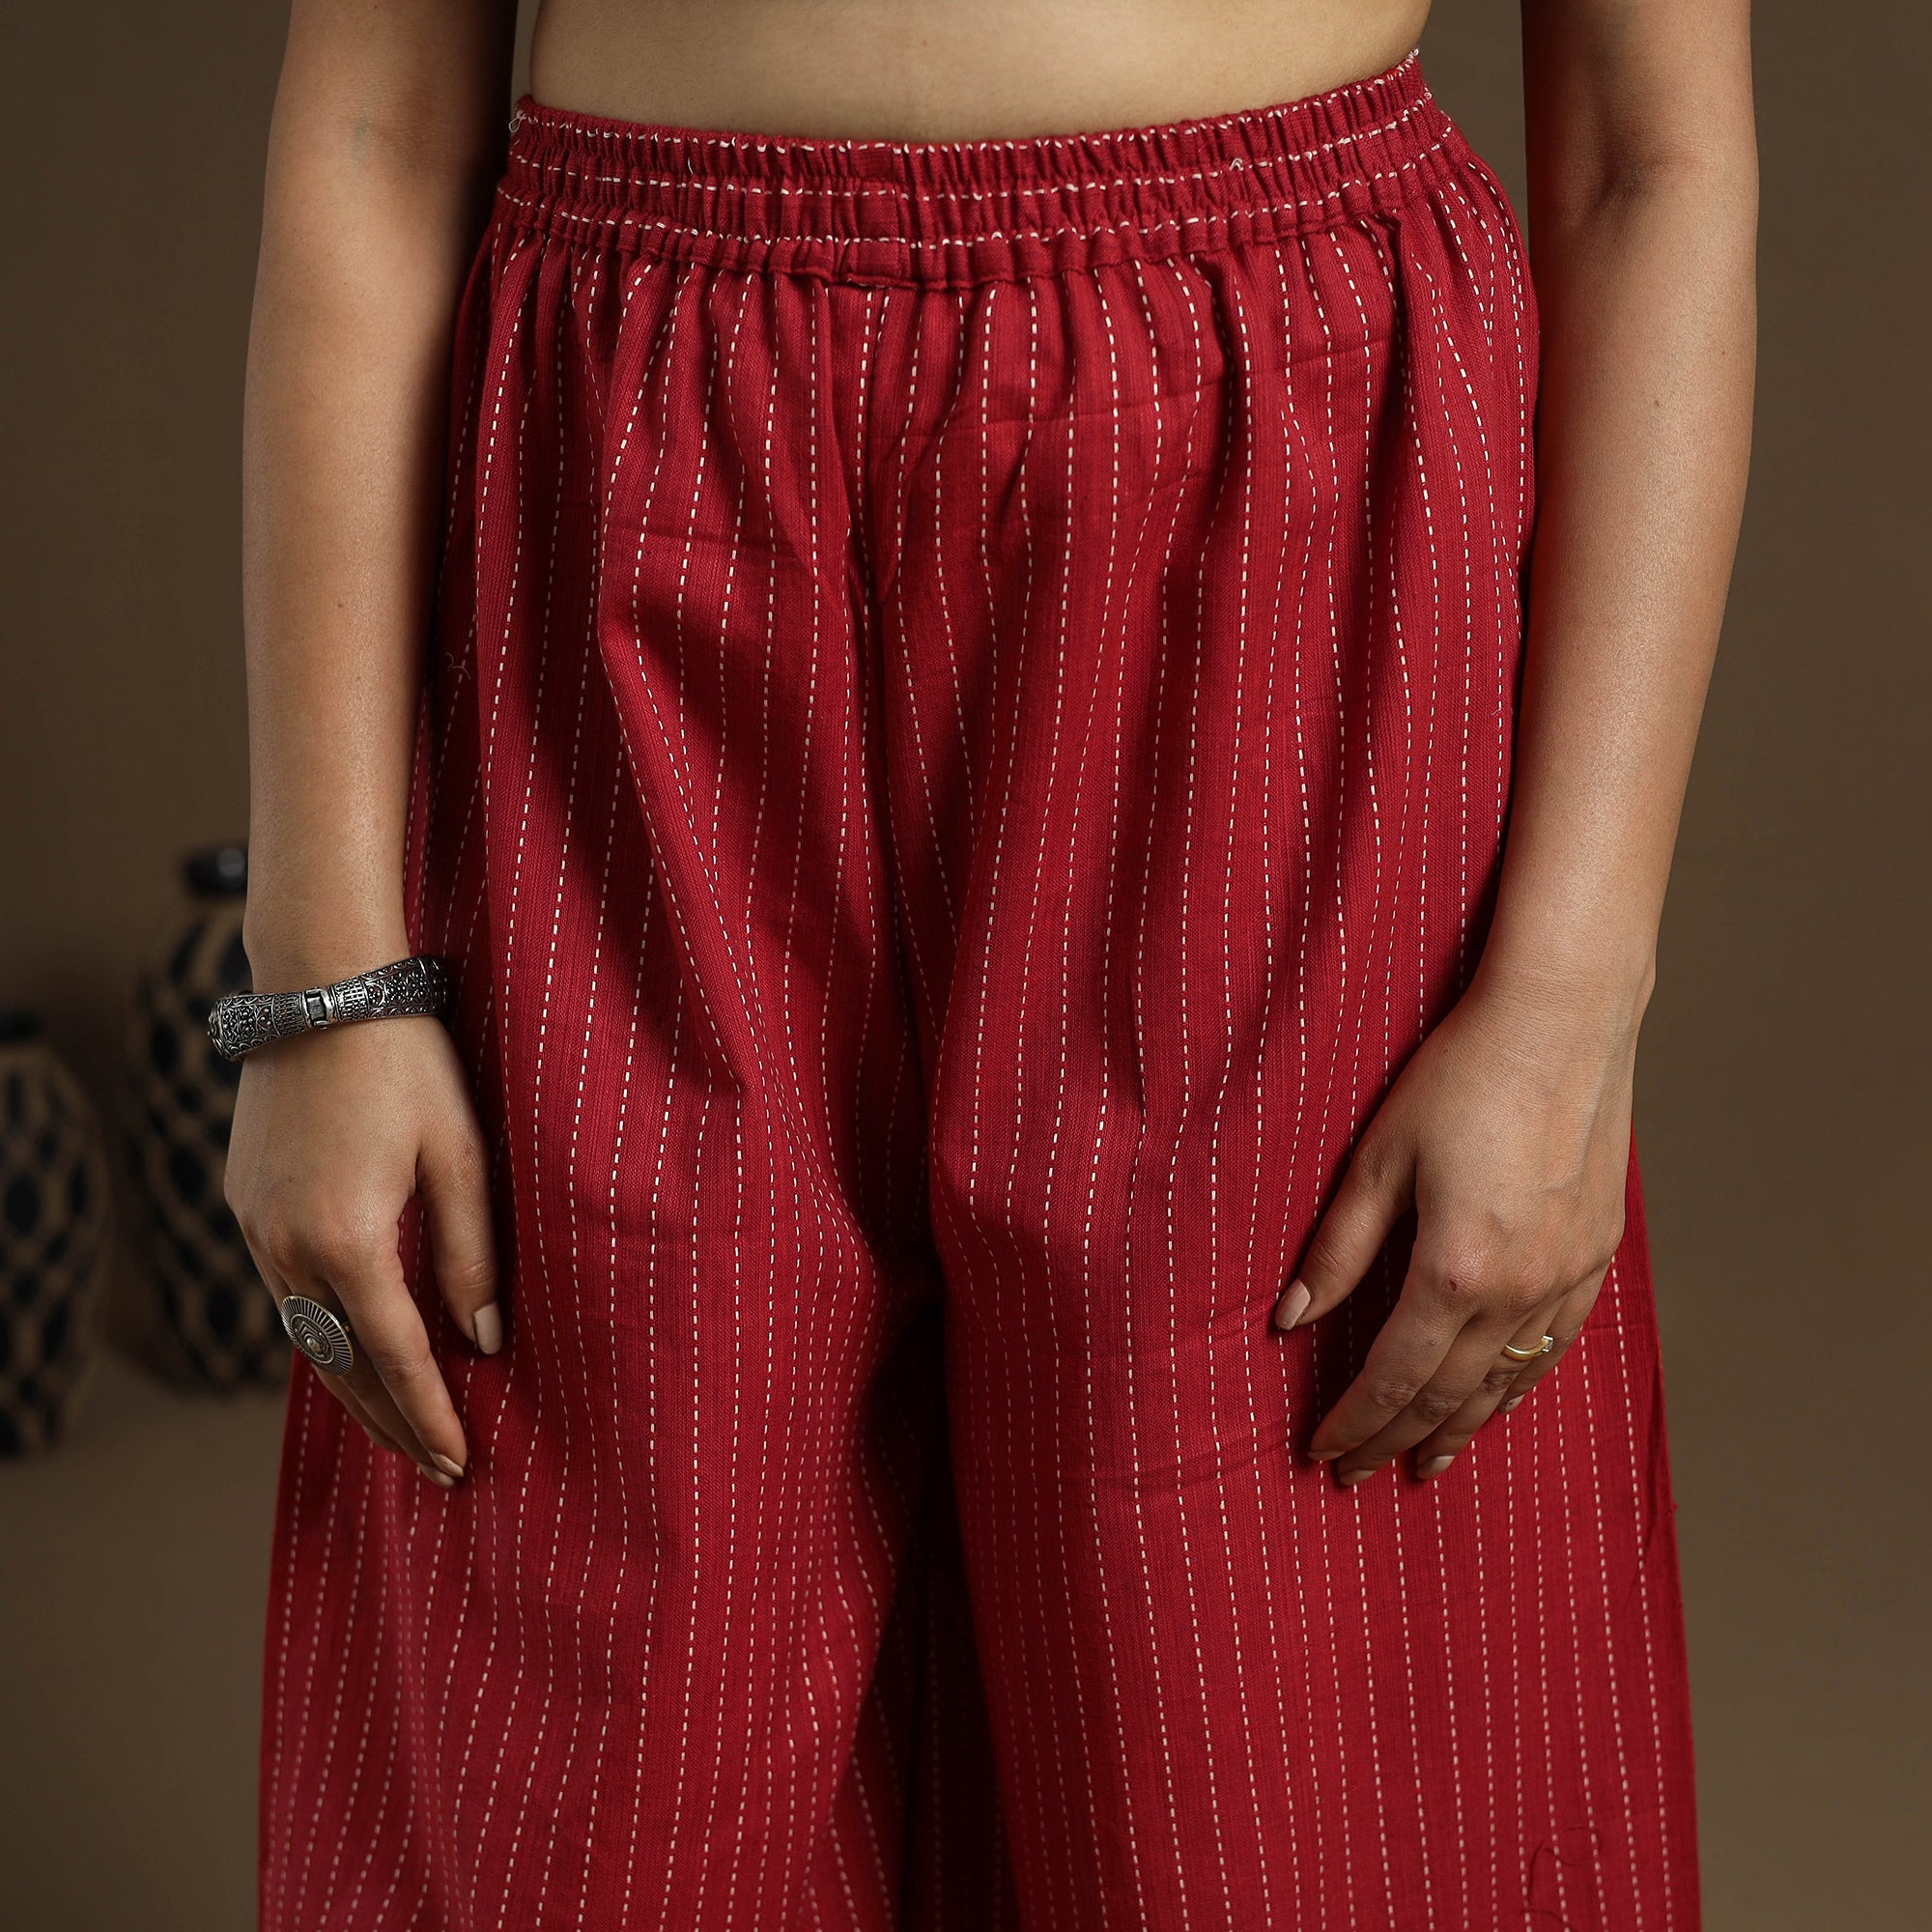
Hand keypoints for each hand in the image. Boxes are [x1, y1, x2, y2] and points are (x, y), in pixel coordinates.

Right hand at [226, 1013, 500, 1486]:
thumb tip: (487, 1340)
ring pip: (306, 1338)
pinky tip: (352, 1353)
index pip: (397, 1356)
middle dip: (391, 1423)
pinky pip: (284, 1297)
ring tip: (398, 1432)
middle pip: (342, 1365)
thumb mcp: (460, 1153)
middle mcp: (287, 1246)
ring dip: (352, 1389)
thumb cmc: (407, 1063)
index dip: (430, 1414)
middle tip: (435, 1469)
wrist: (321, 989)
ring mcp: (255, 1227)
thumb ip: (473, 1251)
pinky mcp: (244, 1206)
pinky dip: (322, 1338)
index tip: (460, 1460)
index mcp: (347, 1238)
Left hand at [1271, 971, 1640, 1486]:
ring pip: (1506, 1383)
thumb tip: (1288, 1321)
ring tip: (1425, 1462)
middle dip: (1397, 1438)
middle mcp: (1519, 1290)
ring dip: (1461, 1428)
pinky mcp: (1598, 1256)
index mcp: (1454, 1269)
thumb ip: (1337, 1249)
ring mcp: (1568, 1277)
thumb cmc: (1460, 1077)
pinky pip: (1554, 1348)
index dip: (1354, 1421)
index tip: (1323, 1453)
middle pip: (1448, 1394)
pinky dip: (1518, 1387)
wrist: (1563, 1024)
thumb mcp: (1378, 1158)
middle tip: (1359, 1474)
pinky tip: (1498, 1401)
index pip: (1393, 1376)